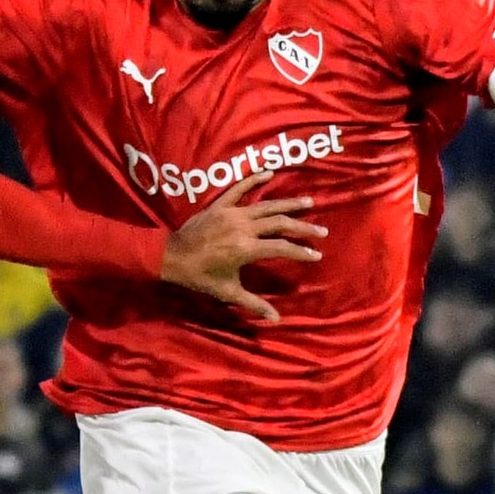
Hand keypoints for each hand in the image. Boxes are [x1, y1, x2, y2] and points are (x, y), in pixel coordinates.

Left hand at [161, 171, 324, 322]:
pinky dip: (254, 179)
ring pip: (266, 205)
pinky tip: (270, 173)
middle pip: (280, 223)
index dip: (301, 252)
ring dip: (289, 203)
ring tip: (308, 202)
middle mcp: (243, 227)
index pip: (282, 248)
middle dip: (303, 227)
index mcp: (247, 249)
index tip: (316, 254)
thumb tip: (276, 320)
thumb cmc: (201, 277)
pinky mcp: (220, 204)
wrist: (173, 258)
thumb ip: (254, 304)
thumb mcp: (228, 293)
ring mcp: (232, 213)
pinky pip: (239, 188)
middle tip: (321, 230)